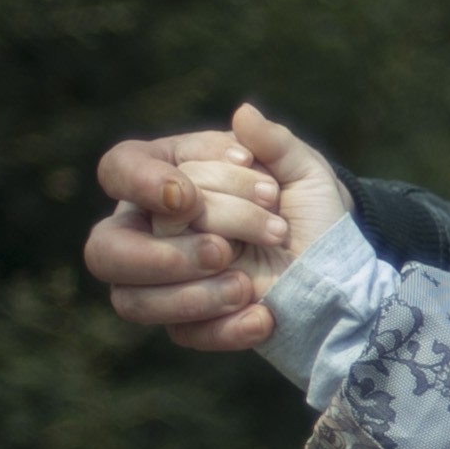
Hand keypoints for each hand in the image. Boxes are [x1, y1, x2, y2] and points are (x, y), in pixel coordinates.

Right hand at [83, 103, 351, 351]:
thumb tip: (244, 115)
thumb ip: (274, 143)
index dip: (141, 182)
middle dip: (162, 253)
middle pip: (106, 246)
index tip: (187, 196)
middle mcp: (151, 228)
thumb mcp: (304, 173)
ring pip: (129, 298)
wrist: (342, 269)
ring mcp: (164, 280)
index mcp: (168, 176)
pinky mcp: (189, 322)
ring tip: (244, 284)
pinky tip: (263, 314)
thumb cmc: (312, 212)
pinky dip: (224, 326)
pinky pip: (182, 333)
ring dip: (189, 293)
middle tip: (222, 250)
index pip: (120, 169)